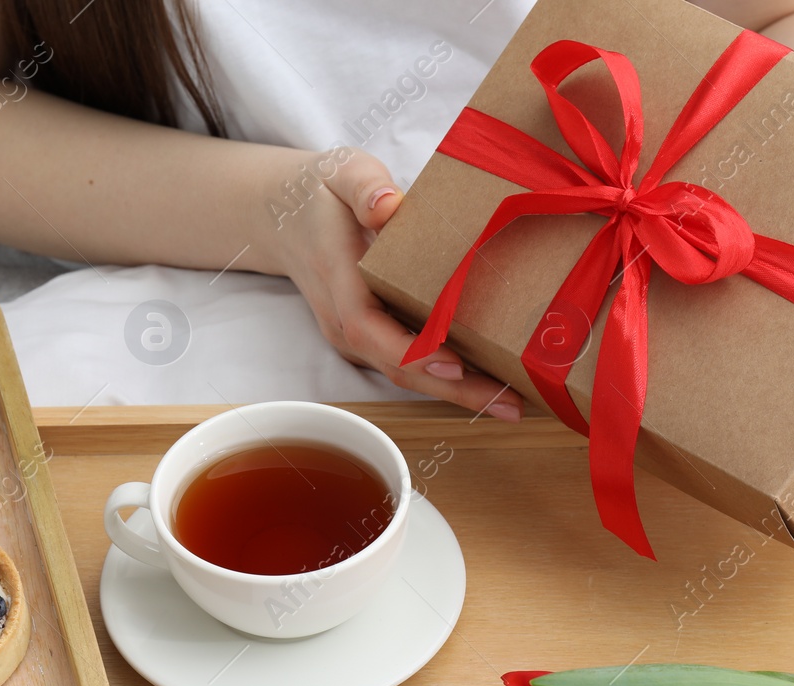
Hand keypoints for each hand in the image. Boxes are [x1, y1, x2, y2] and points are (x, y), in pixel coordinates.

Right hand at [264, 148, 523, 419]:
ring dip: (455, 393)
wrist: (284, 217)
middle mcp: (343, 319)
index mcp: (338, 278)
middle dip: (451, 390)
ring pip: (403, 373)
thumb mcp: (343, 172)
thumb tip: (387, 206)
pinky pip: (406, 365)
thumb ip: (365, 187)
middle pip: (395, 366)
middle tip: (508, 405)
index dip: (410, 351)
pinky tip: (487, 383)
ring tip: (509, 403)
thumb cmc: (323, 194)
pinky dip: (445, 379)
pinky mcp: (369, 340)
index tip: (454, 364)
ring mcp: (353, 335)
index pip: (367, 326)